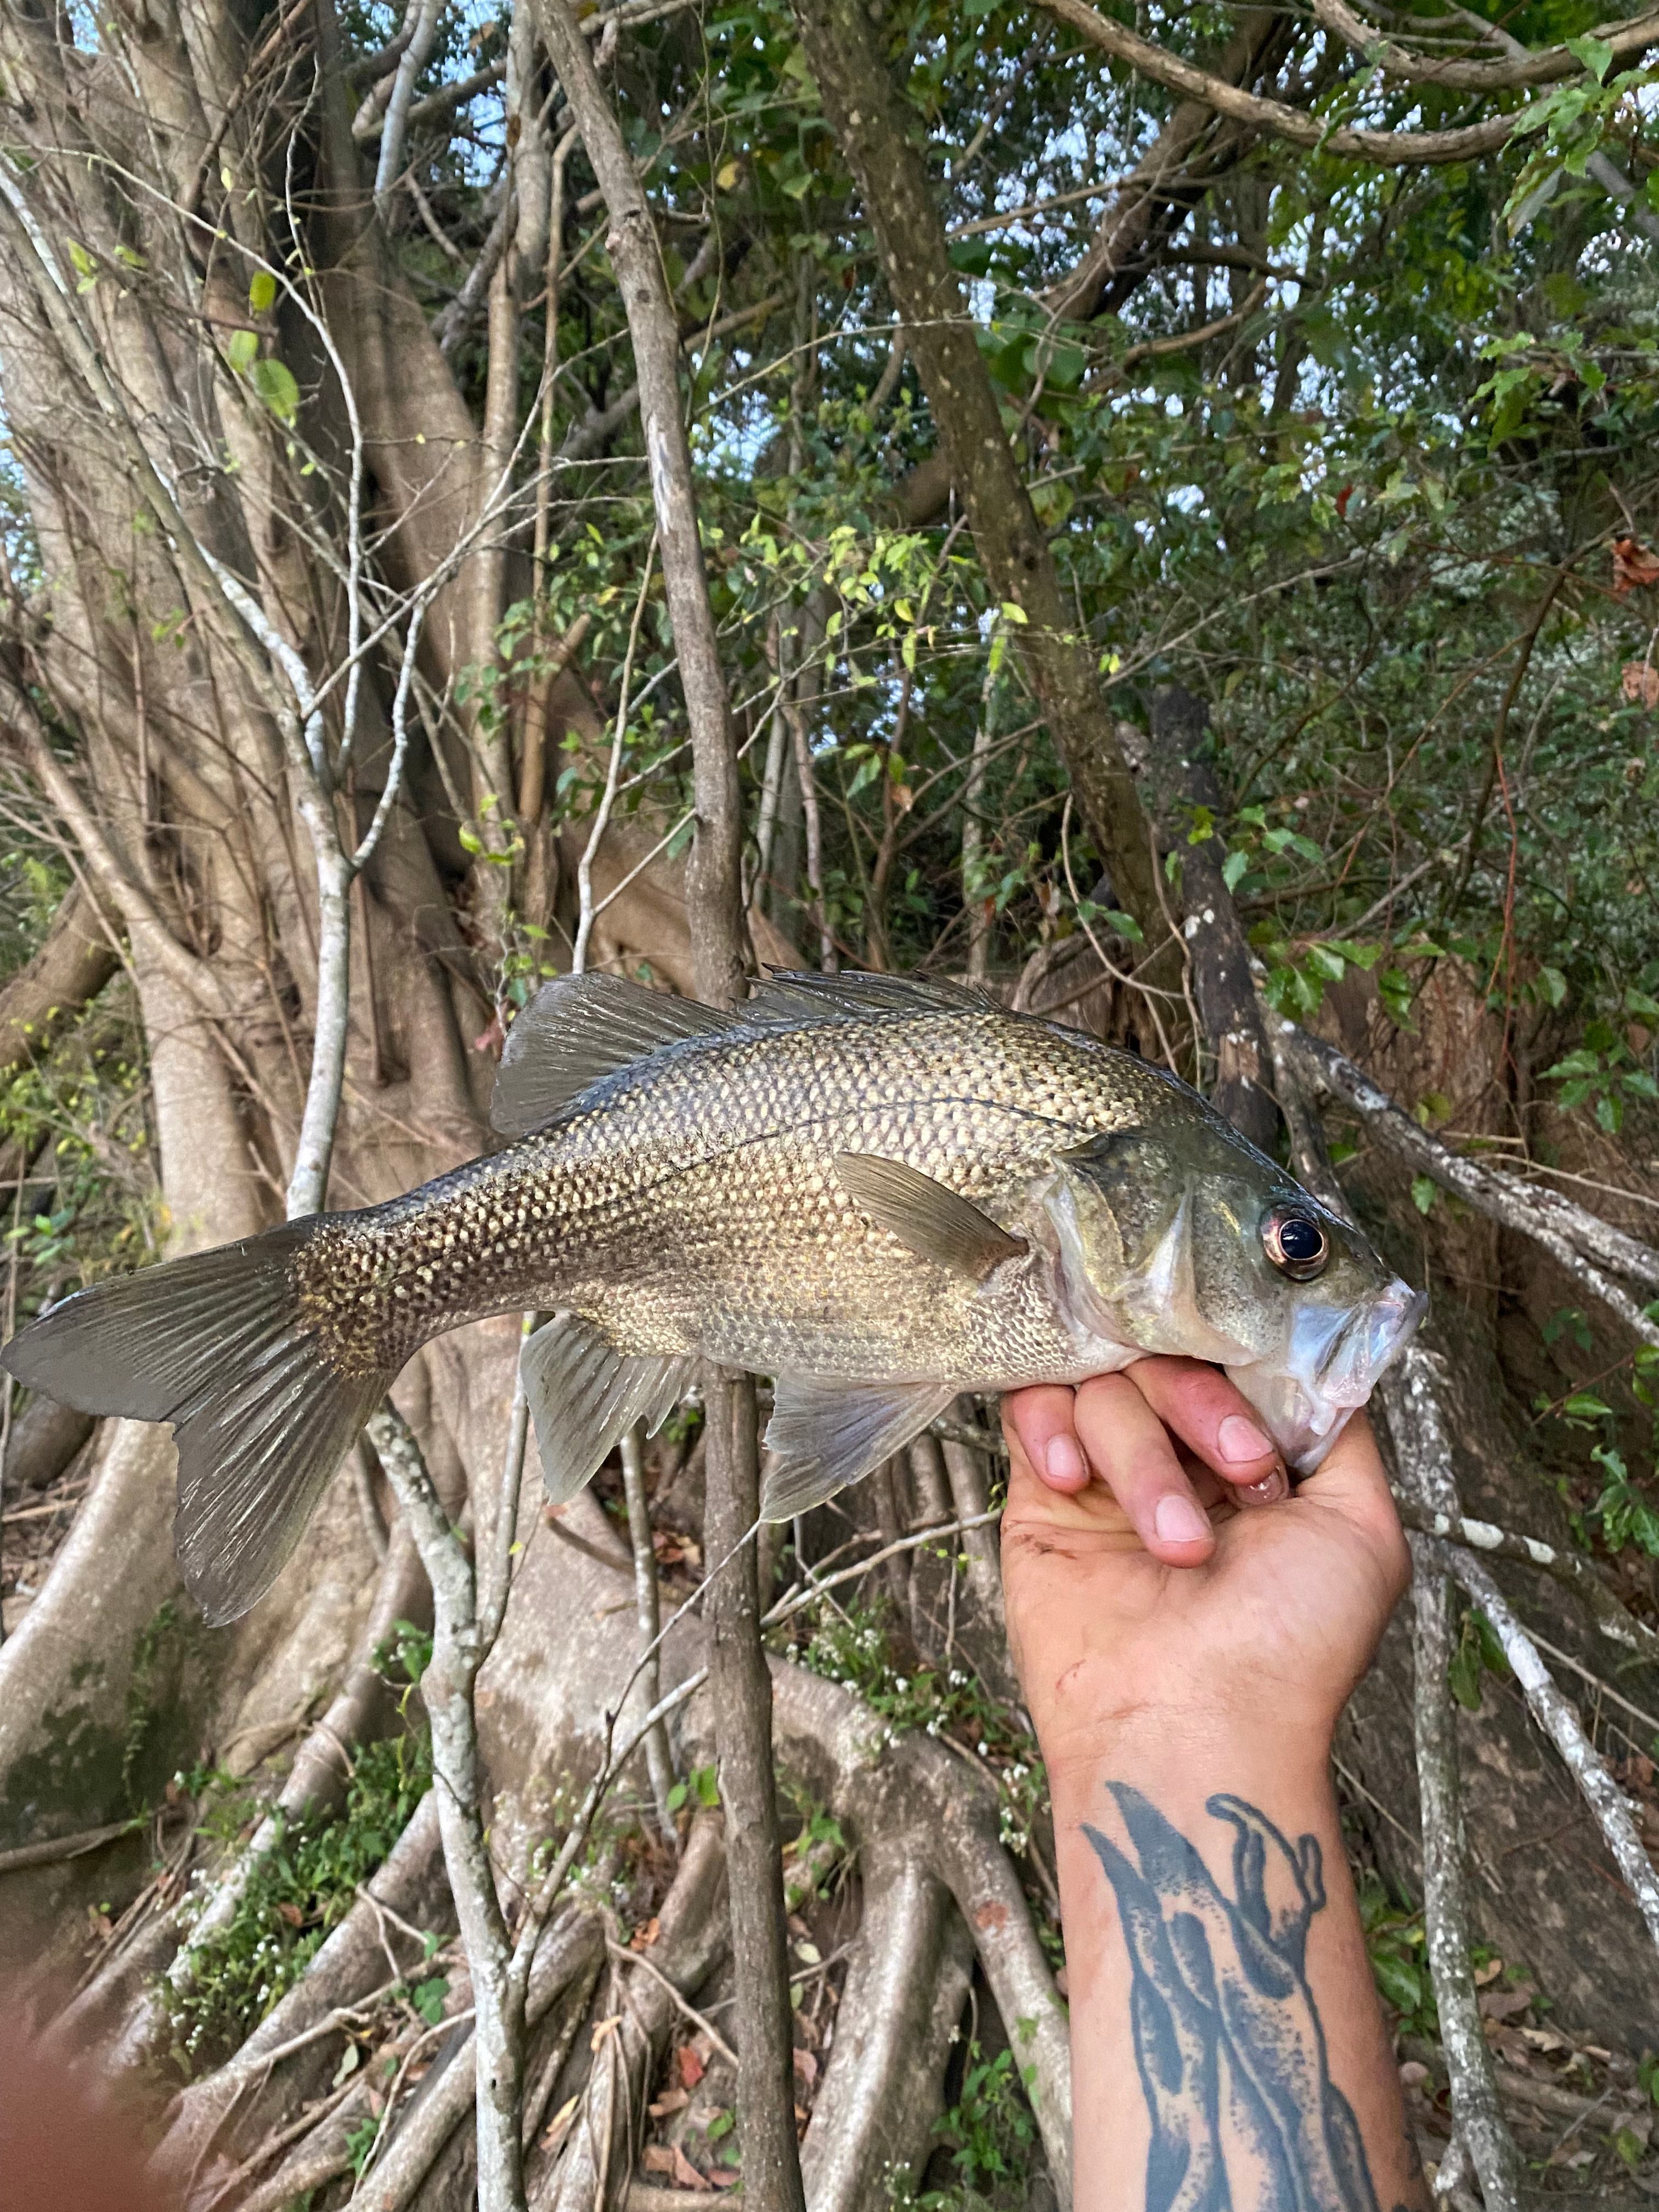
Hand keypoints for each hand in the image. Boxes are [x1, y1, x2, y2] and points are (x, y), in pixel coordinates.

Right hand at [999, 1360, 1407, 1779]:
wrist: (1193, 1729)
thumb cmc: (1288, 1650)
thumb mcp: (1364, 1531)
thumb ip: (1341, 1433)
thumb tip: (1312, 1359)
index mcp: (1254, 1463)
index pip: (1233, 1360)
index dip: (1243, 1371)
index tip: (1260, 1433)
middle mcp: (1182, 1461)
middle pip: (1167, 1357)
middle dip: (1202, 1408)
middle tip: (1236, 1476)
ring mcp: (1109, 1476)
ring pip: (1104, 1382)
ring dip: (1140, 1457)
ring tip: (1170, 1546)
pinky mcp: (1042, 1497)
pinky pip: (1033, 1407)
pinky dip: (1052, 1429)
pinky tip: (1073, 1483)